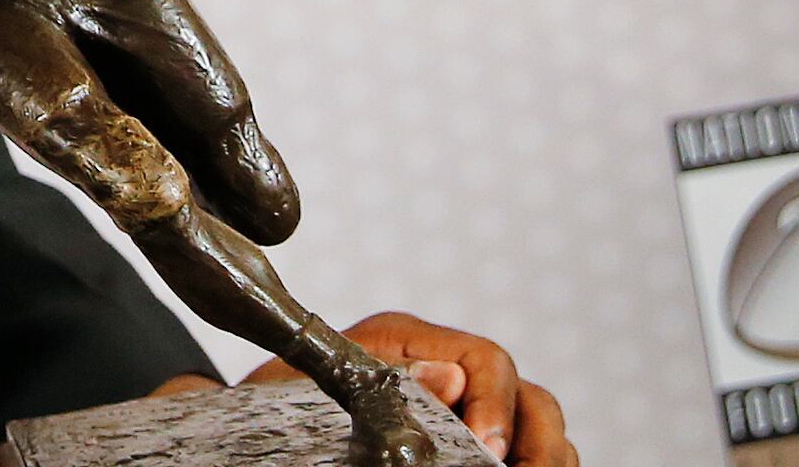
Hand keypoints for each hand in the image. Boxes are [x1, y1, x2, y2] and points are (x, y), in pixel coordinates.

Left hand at [245, 311, 573, 465]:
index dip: (496, 404)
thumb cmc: (277, 412)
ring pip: (538, 430)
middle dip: (539, 443)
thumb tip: (449, 378)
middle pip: (531, 398)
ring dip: (543, 460)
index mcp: (409, 343)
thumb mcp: (313, 390)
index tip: (487, 449)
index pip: (485, 360)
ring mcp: (465, 412)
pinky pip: (522, 456)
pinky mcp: (468, 446)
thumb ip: (381, 382)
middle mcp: (448, 371)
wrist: (255, 435)